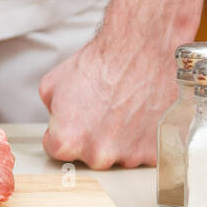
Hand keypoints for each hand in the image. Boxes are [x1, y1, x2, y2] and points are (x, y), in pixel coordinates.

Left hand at [38, 24, 177, 168]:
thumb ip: (50, 111)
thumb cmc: (102, 63)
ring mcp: (129, 157)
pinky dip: (145, 138)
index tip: (76, 117)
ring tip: (126, 108)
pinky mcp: (155, 151)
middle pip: (90, 155)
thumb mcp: (53, 84)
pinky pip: (145, 152)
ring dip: (121, 138)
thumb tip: (57, 121)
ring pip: (120, 155)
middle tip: (104, 108)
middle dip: (94, 136)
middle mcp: (98, 155)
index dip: (65, 129)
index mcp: (68, 142)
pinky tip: (143, 114)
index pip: (57, 149)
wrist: (141, 50)